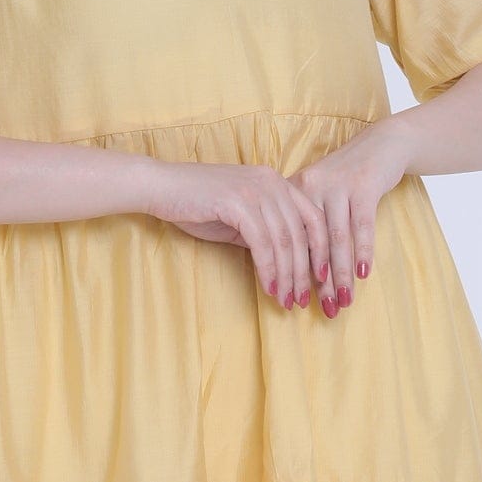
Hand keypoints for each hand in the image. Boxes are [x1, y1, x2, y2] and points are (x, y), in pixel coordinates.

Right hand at [141, 123, 405, 316]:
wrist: (160, 187)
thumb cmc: (196, 205)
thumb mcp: (239, 218)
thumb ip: (263, 233)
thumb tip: (285, 262)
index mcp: (276, 182)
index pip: (312, 217)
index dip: (321, 250)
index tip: (321, 278)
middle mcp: (271, 181)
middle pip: (301, 232)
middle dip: (305, 271)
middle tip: (302, 299)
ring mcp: (255, 189)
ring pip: (284, 240)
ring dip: (287, 275)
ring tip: (286, 300)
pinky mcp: (237, 202)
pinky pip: (262, 242)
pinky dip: (268, 268)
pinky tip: (268, 287)